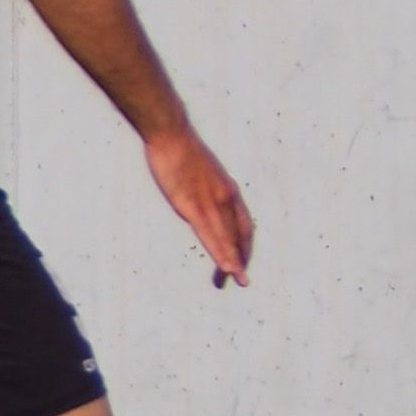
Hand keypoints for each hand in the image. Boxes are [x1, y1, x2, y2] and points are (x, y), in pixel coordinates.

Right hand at [144, 124, 253, 288]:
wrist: (171, 134)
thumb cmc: (180, 149)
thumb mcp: (199, 169)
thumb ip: (204, 186)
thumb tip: (200, 193)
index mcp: (229, 190)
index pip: (243, 225)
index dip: (244, 245)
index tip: (240, 261)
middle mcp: (226, 199)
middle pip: (238, 235)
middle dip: (240, 258)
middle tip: (241, 281)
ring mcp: (209, 203)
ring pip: (226, 238)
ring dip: (233, 261)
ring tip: (239, 281)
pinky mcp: (191, 205)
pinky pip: (209, 234)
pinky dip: (220, 252)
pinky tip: (225, 267)